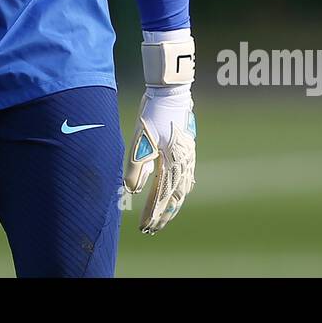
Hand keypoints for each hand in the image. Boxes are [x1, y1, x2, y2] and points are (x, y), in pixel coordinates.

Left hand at [124, 83, 195, 233]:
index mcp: (172, 164)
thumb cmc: (152, 116)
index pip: (162, 196)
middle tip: (153, 229)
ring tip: (164, 216)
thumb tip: (134, 191)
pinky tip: (178, 192)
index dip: (153, 213)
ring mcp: (187, 156)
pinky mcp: (186, 149)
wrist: (170, 93)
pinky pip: (186, 176)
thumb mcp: (139, 142)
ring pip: (182, 188)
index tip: (145, 227)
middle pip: (175, 196)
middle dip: (163, 214)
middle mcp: (183, 164)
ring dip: (172, 204)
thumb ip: (136, 169)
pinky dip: (180, 189)